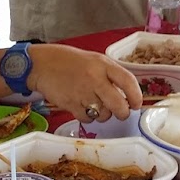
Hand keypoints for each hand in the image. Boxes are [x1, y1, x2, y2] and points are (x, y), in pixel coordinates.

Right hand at [26, 45, 144, 120]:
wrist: (42, 65)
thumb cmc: (71, 63)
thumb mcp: (95, 61)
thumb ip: (111, 76)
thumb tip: (128, 97)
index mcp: (103, 65)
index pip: (128, 81)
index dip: (136, 96)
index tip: (137, 104)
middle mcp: (95, 79)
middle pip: (118, 105)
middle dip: (123, 113)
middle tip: (122, 113)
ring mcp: (82, 92)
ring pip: (103, 114)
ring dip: (104, 114)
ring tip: (96, 105)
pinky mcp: (70, 104)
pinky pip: (87, 118)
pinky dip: (88, 117)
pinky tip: (83, 106)